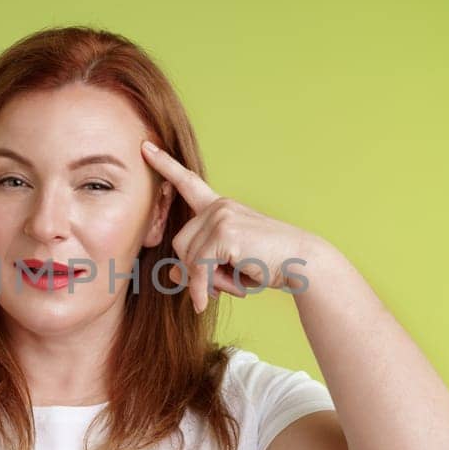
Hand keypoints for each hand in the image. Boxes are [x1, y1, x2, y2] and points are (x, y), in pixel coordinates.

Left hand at [141, 140, 320, 313]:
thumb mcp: (230, 263)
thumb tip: (174, 277)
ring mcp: (221, 216)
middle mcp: (219, 206)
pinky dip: (200, 289)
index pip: (188, 182)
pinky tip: (206, 302)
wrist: (303, 263)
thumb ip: (202, 264)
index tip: (145, 147)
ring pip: (187, 258)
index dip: (165, 165)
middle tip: (223, 282)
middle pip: (180, 243)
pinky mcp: (224, 233)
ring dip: (204, 281)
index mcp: (220, 207)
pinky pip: (198, 269)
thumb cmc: (269, 263)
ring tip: (233, 282)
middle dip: (195, 270)